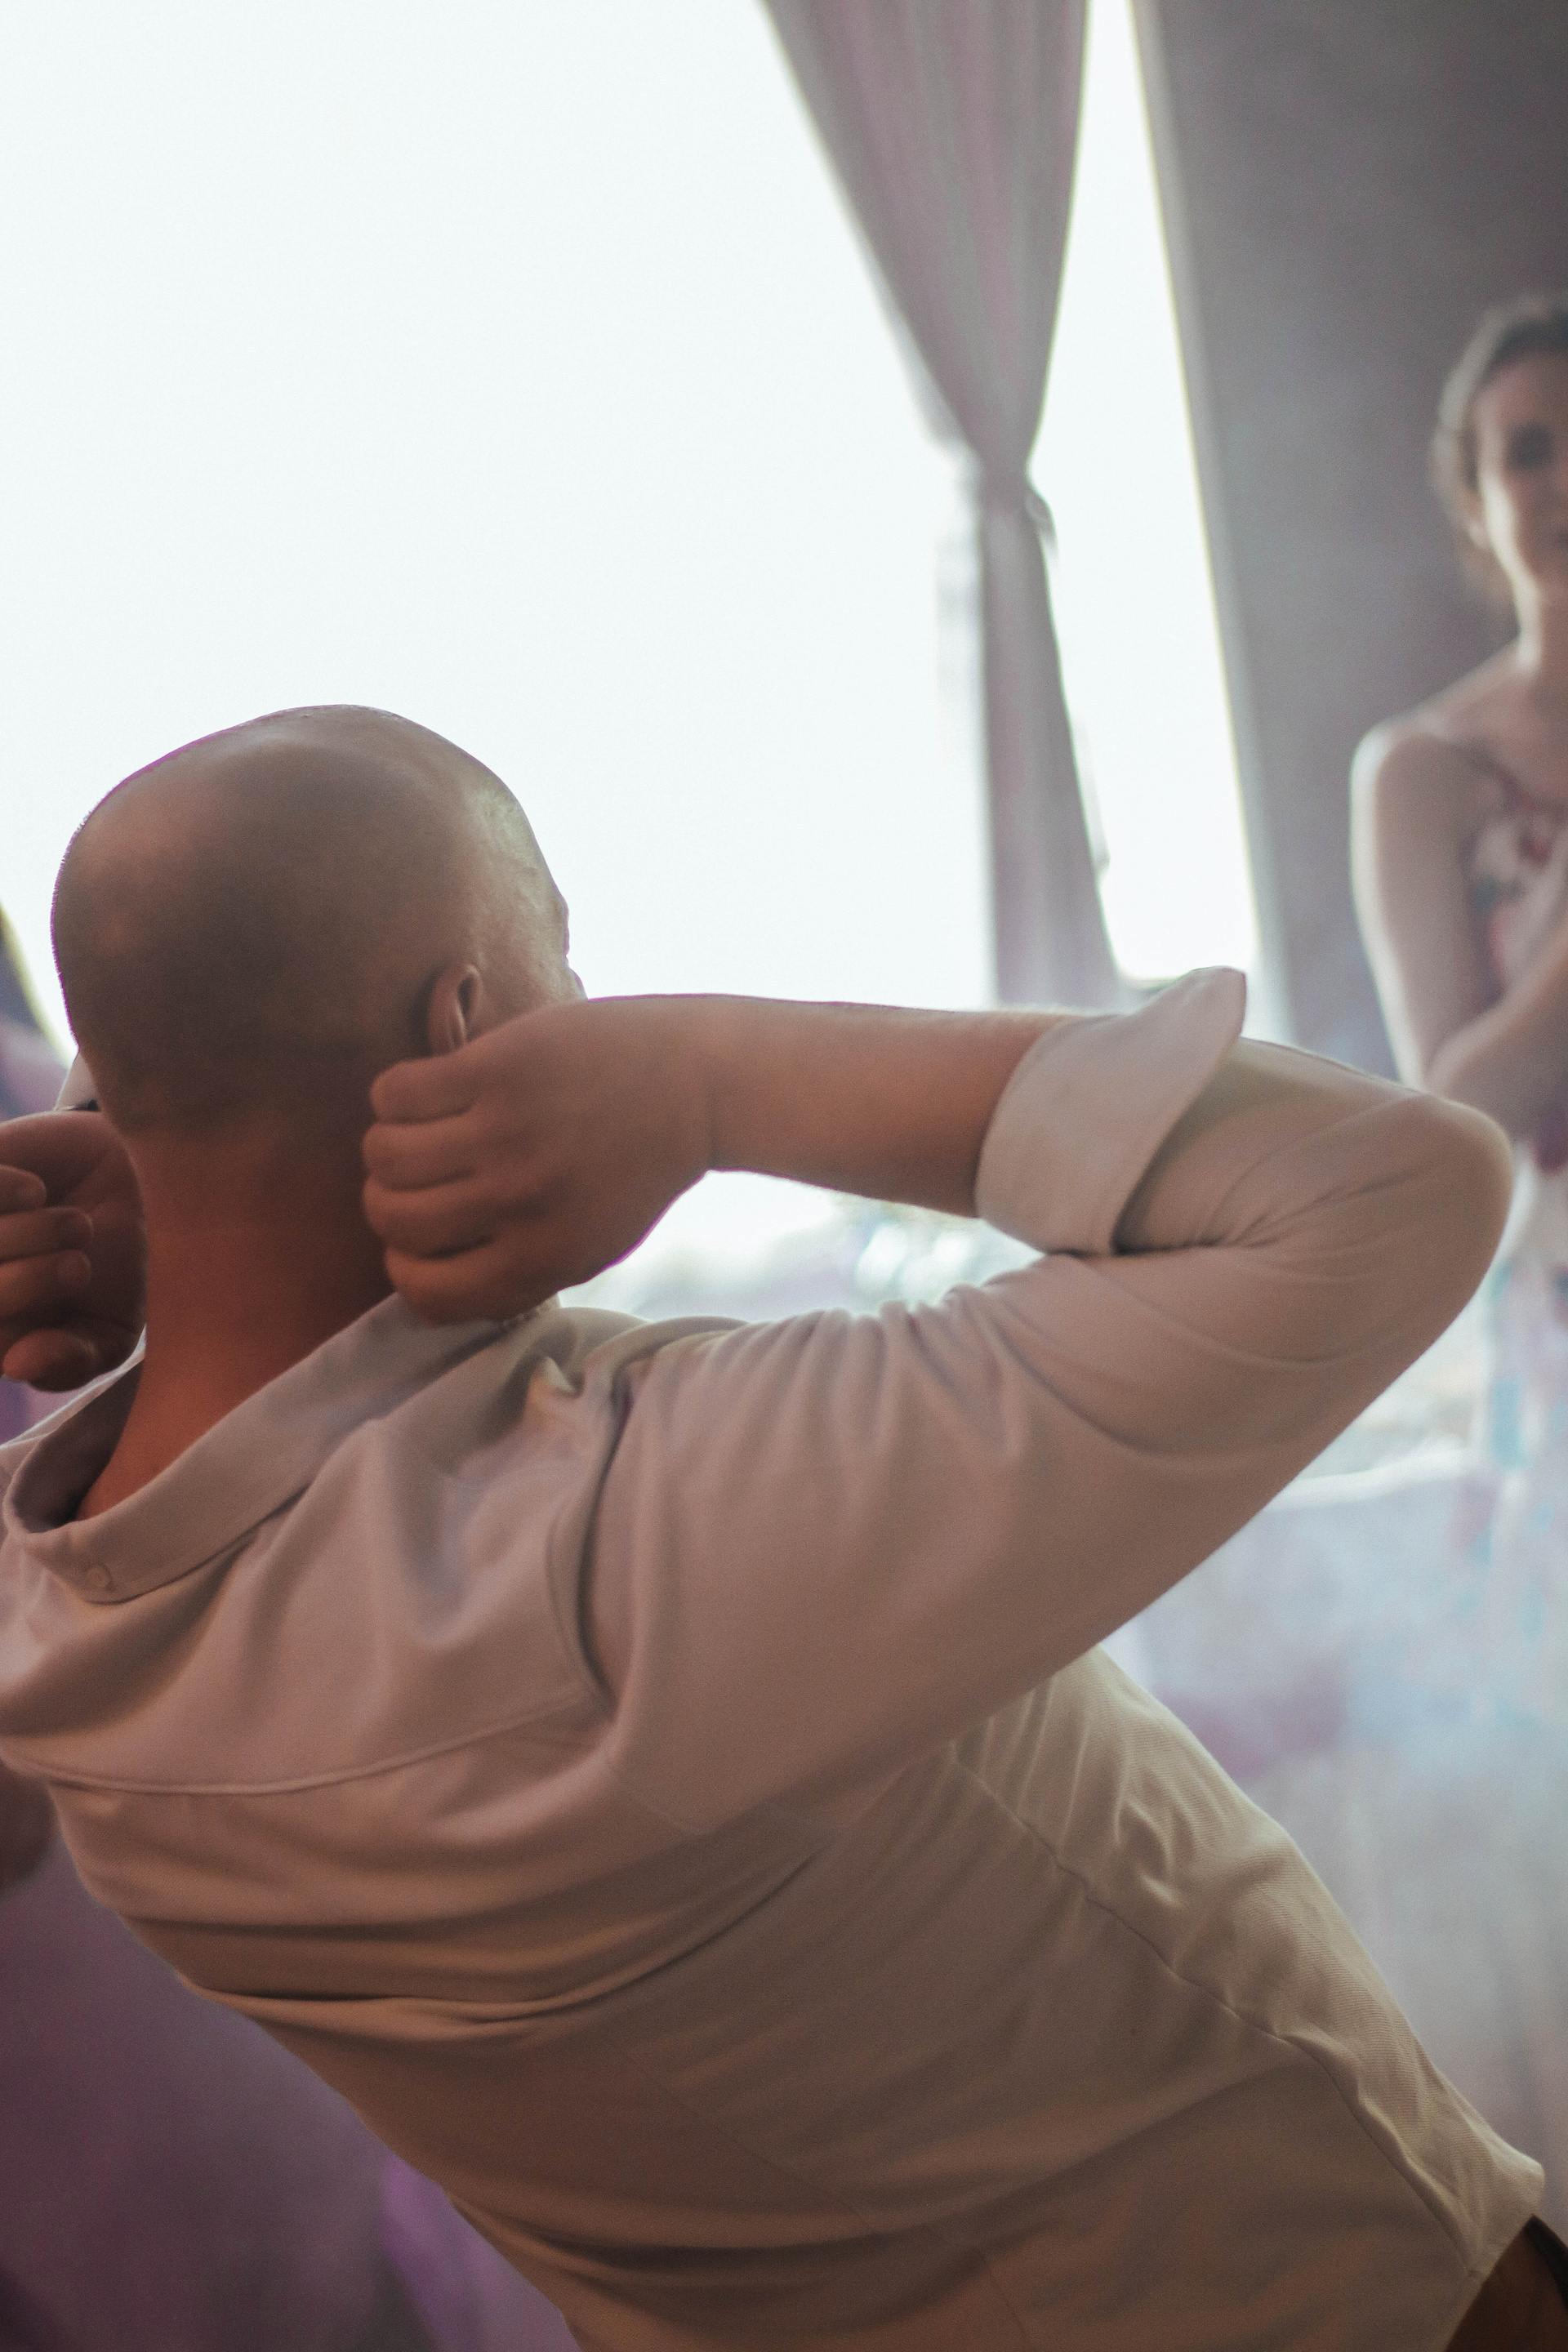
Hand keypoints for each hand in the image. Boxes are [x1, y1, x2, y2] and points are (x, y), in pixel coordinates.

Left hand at [0, 1113, 146, 1389]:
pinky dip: (14, 1190)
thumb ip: (70, 1365)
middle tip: (79, 1267)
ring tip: (73, 1225)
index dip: (25, 1333)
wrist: (127, 1191)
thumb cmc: (110, 1269)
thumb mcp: (111, 1334)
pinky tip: (36, 1190)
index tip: (76, 1310)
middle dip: (33, 1283)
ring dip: (31, 1234)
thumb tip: (16, 1365)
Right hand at [363, 997, 713, 1322]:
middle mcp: (517, 1202)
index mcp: (542, 1258)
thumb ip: (516, 1274)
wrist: (699, 1081)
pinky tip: (430, 1091)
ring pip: (383, 1155)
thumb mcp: (591, 1247)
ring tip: (422, 1131)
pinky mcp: (495, 1068)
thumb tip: (427, 1284)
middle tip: (419, 1177)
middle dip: (390, 1202)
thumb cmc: (638, 1167)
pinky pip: (395, 1092)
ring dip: (388, 1146)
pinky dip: (396, 1095)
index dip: (407, 1267)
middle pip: (393, 1218)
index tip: (422, 1240)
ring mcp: (503, 1132)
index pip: (424, 1292)